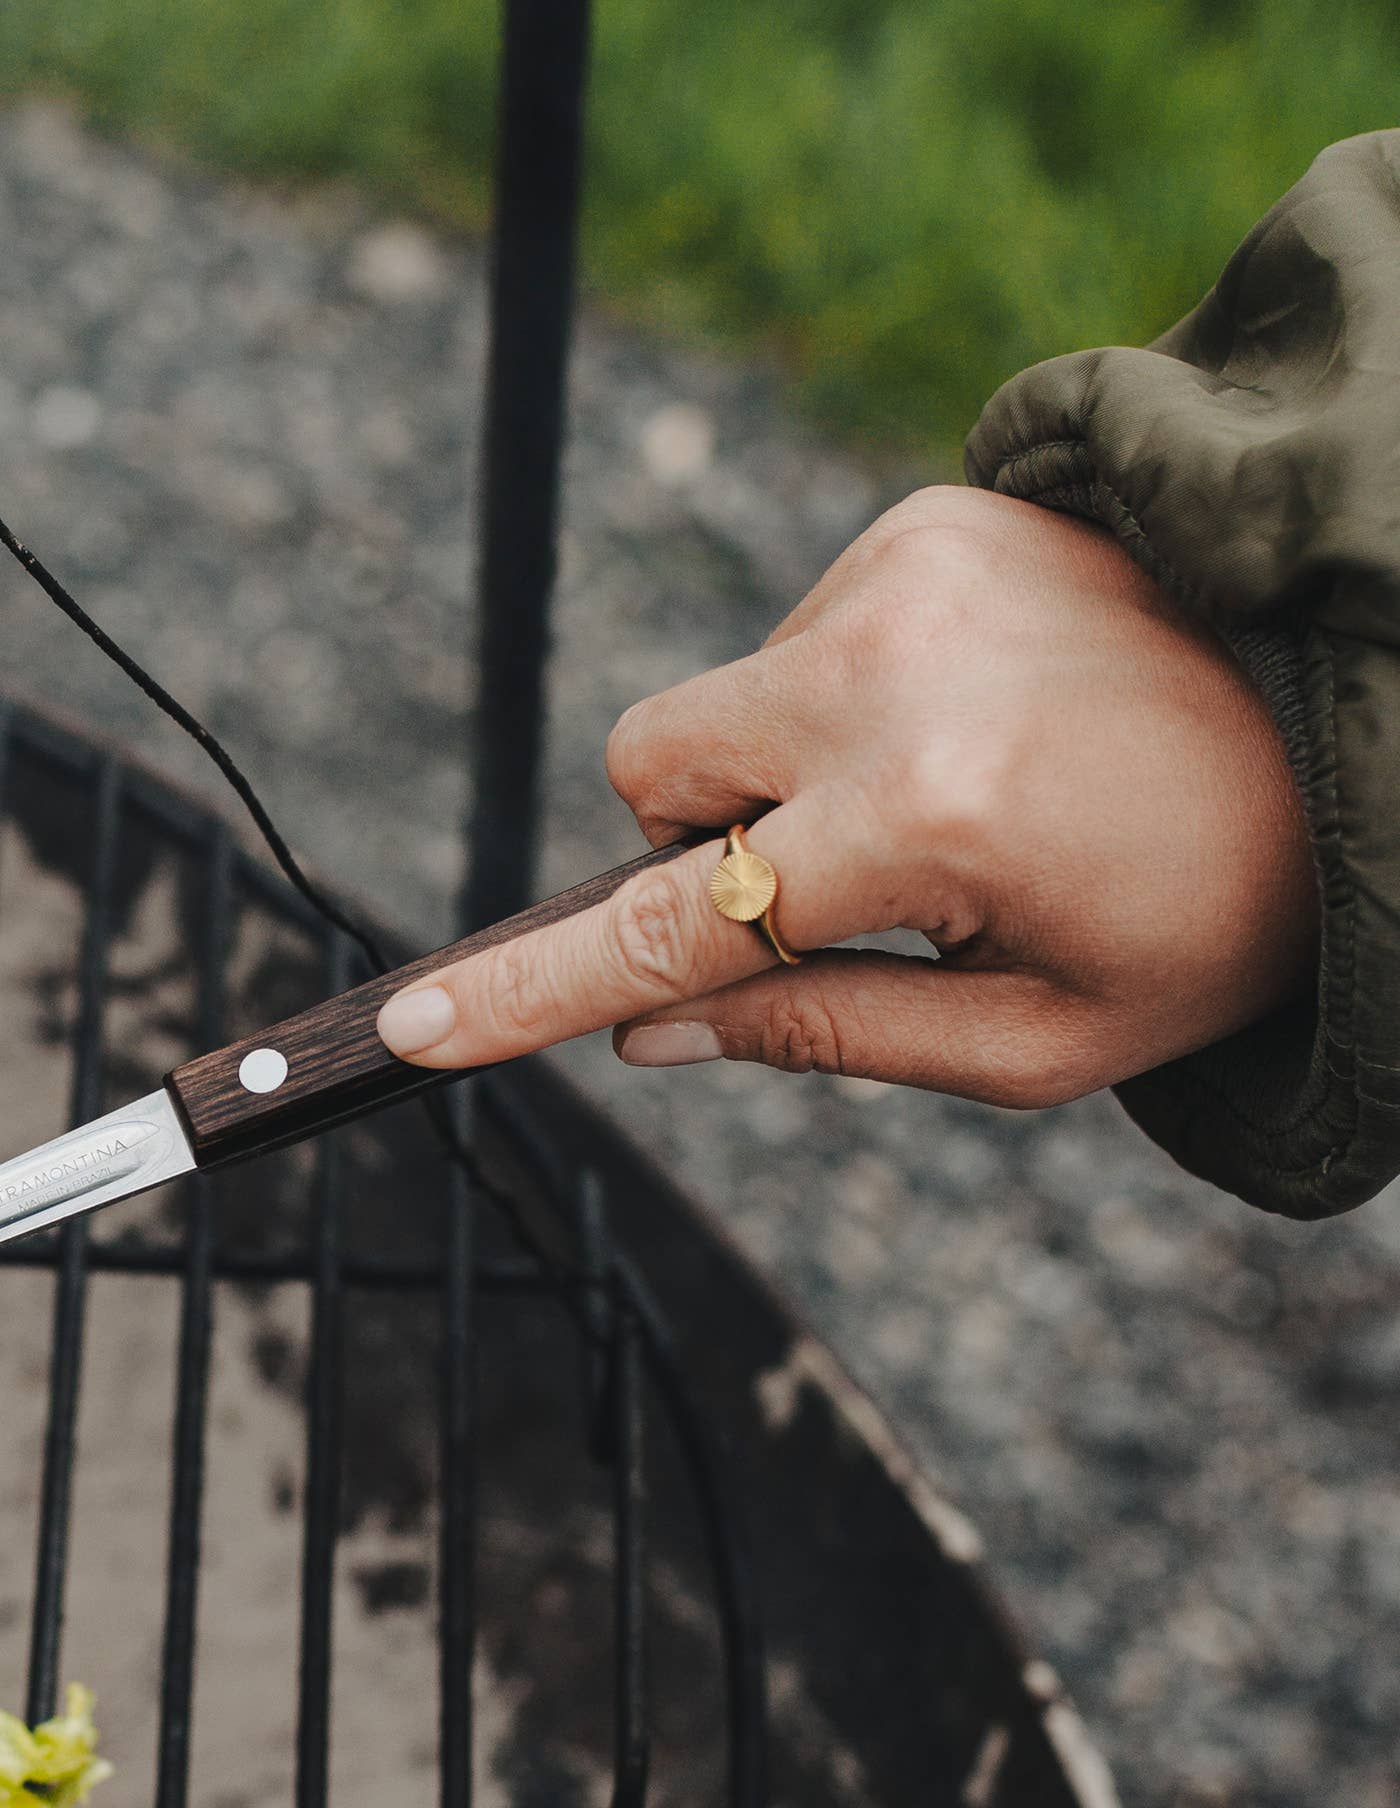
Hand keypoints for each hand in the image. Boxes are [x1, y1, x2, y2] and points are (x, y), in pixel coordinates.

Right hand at [376, 487, 1317, 1106]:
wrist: (1360, 718)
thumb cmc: (1217, 911)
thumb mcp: (1042, 1040)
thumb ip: (829, 1035)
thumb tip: (656, 1027)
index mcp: (935, 819)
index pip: (678, 922)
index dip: (534, 984)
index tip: (421, 1017)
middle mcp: (895, 668)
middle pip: (654, 764)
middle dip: (699, 846)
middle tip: (837, 887)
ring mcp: (907, 568)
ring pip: (730, 700)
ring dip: (796, 770)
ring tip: (964, 790)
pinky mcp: (929, 515)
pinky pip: (808, 631)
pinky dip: (852, 696)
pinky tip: (984, 711)